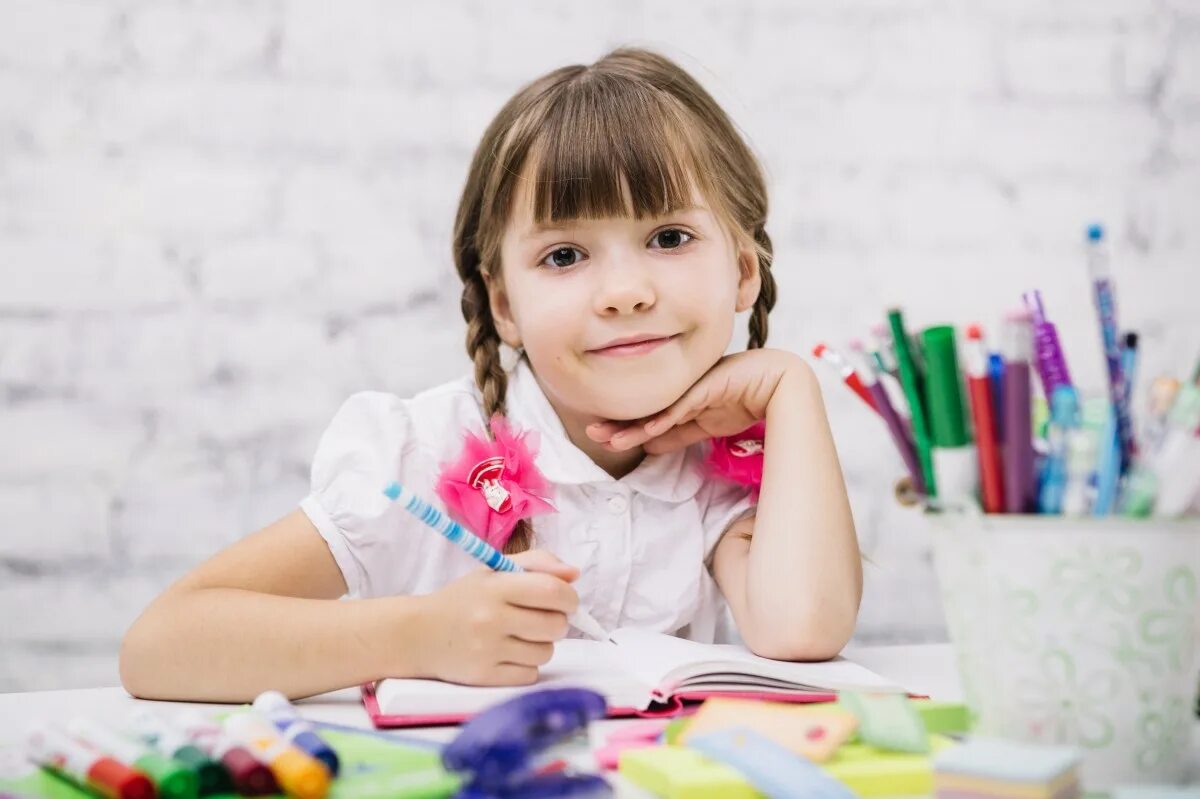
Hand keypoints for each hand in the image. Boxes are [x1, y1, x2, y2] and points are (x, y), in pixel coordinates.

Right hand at [408, 549, 579, 685]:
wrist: (417, 634)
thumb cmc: (461, 600)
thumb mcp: (492, 570)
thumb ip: (537, 563)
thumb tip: (574, 574)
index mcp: (495, 587)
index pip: (553, 591)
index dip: (568, 597)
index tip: (564, 600)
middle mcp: (491, 619)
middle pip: (555, 625)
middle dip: (557, 621)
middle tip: (540, 618)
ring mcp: (487, 650)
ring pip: (546, 652)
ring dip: (540, 645)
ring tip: (519, 636)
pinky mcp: (485, 676)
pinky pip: (530, 674)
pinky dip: (526, 666)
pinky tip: (508, 654)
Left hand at [587, 349, 804, 453]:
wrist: (780, 383)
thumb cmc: (744, 399)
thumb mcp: (704, 425)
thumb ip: (678, 434)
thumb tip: (650, 446)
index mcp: (679, 394)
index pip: (648, 414)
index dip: (625, 426)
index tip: (603, 436)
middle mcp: (682, 387)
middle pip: (645, 409)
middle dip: (618, 423)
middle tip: (592, 433)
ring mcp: (694, 385)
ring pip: (658, 409)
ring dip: (633, 426)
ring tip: (607, 436)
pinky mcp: (708, 385)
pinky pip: (682, 406)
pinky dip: (664, 420)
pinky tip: (647, 431)